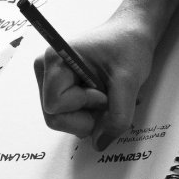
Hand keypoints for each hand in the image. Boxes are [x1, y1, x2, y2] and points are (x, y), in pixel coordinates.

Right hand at [33, 12, 155, 149]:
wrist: (132, 34)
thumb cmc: (128, 46)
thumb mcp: (129, 82)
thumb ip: (117, 117)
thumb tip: (100, 144)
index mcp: (55, 59)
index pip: (55, 105)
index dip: (83, 105)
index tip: (104, 91)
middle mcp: (46, 70)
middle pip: (54, 117)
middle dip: (85, 117)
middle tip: (107, 98)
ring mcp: (50, 81)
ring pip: (61, 119)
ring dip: (89, 116)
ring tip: (107, 96)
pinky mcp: (60, 89)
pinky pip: (68, 115)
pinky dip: (88, 114)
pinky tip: (102, 98)